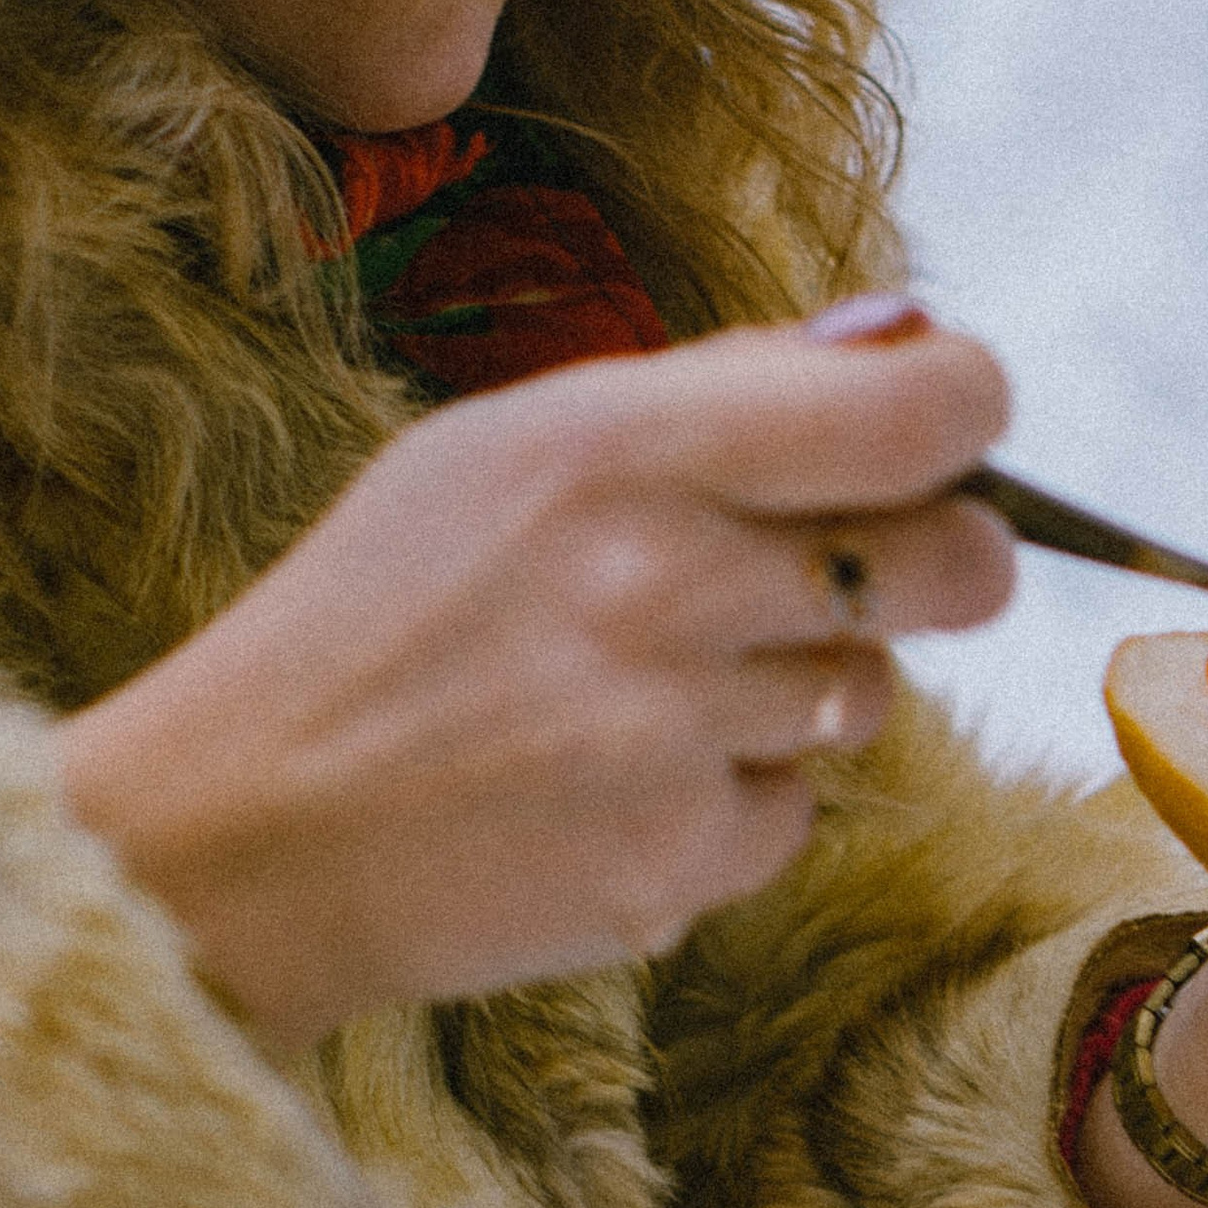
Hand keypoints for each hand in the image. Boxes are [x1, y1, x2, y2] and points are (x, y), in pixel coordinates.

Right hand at [56, 309, 1010, 1048]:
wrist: (240, 833)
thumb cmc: (382, 609)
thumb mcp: (514, 443)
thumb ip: (718, 389)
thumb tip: (911, 343)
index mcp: (622, 441)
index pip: (927, 405)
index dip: (967, 411)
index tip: (940, 430)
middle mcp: (665, 579)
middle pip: (961, 561)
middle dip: (933, 559)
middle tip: (839, 568)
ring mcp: (678, 732)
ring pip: (875, 690)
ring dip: (796, 685)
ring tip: (648, 685)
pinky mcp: (677, 865)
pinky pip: (798, 809)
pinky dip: (730, 797)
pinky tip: (613, 780)